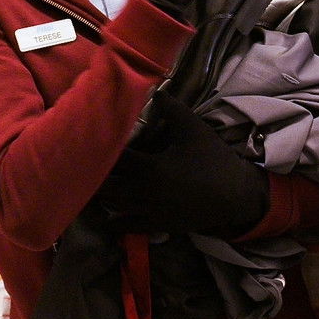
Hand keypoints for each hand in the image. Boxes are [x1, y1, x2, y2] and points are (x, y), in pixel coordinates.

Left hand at [96, 91, 268, 235]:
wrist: (235, 195)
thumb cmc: (214, 159)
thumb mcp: (194, 128)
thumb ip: (172, 109)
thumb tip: (156, 91)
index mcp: (151, 166)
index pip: (115, 158)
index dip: (100, 151)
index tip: (86, 144)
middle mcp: (144, 191)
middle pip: (106, 187)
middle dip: (94, 177)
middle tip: (83, 168)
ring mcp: (149, 211)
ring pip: (112, 207)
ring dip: (101, 198)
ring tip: (89, 189)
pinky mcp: (157, 225)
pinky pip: (127, 227)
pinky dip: (114, 222)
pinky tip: (107, 217)